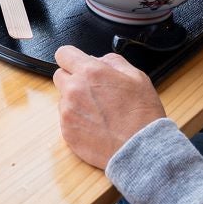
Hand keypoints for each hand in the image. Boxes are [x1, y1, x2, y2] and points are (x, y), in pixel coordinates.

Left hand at [52, 47, 166, 167]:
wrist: (141, 150)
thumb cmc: (142, 115)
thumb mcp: (136, 77)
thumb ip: (112, 61)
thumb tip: (98, 59)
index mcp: (90, 72)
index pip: (63, 53)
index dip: (72, 58)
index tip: (77, 65)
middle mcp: (74, 89)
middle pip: (60, 76)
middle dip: (73, 79)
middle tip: (93, 91)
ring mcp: (68, 112)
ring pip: (63, 98)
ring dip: (75, 101)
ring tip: (99, 112)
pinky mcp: (66, 131)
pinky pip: (65, 119)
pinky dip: (77, 120)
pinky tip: (96, 126)